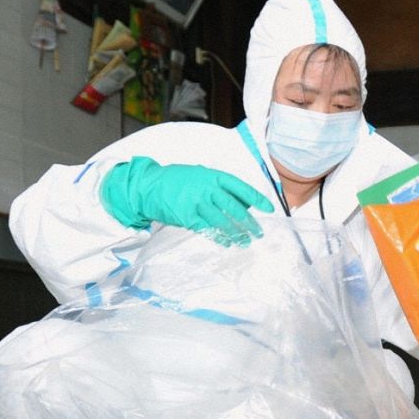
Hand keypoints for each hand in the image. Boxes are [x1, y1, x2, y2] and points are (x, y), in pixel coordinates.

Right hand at [101, 157, 274, 245]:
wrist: (149, 186)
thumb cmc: (177, 180)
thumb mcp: (200, 175)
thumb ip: (219, 186)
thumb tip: (242, 202)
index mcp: (212, 176)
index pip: (239, 187)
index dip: (256, 198)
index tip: (269, 209)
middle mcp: (206, 188)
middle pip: (233, 207)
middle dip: (248, 222)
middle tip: (258, 232)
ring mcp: (196, 203)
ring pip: (222, 221)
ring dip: (236, 233)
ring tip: (245, 241)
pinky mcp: (187, 217)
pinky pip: (207, 229)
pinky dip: (219, 237)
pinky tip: (227, 243)